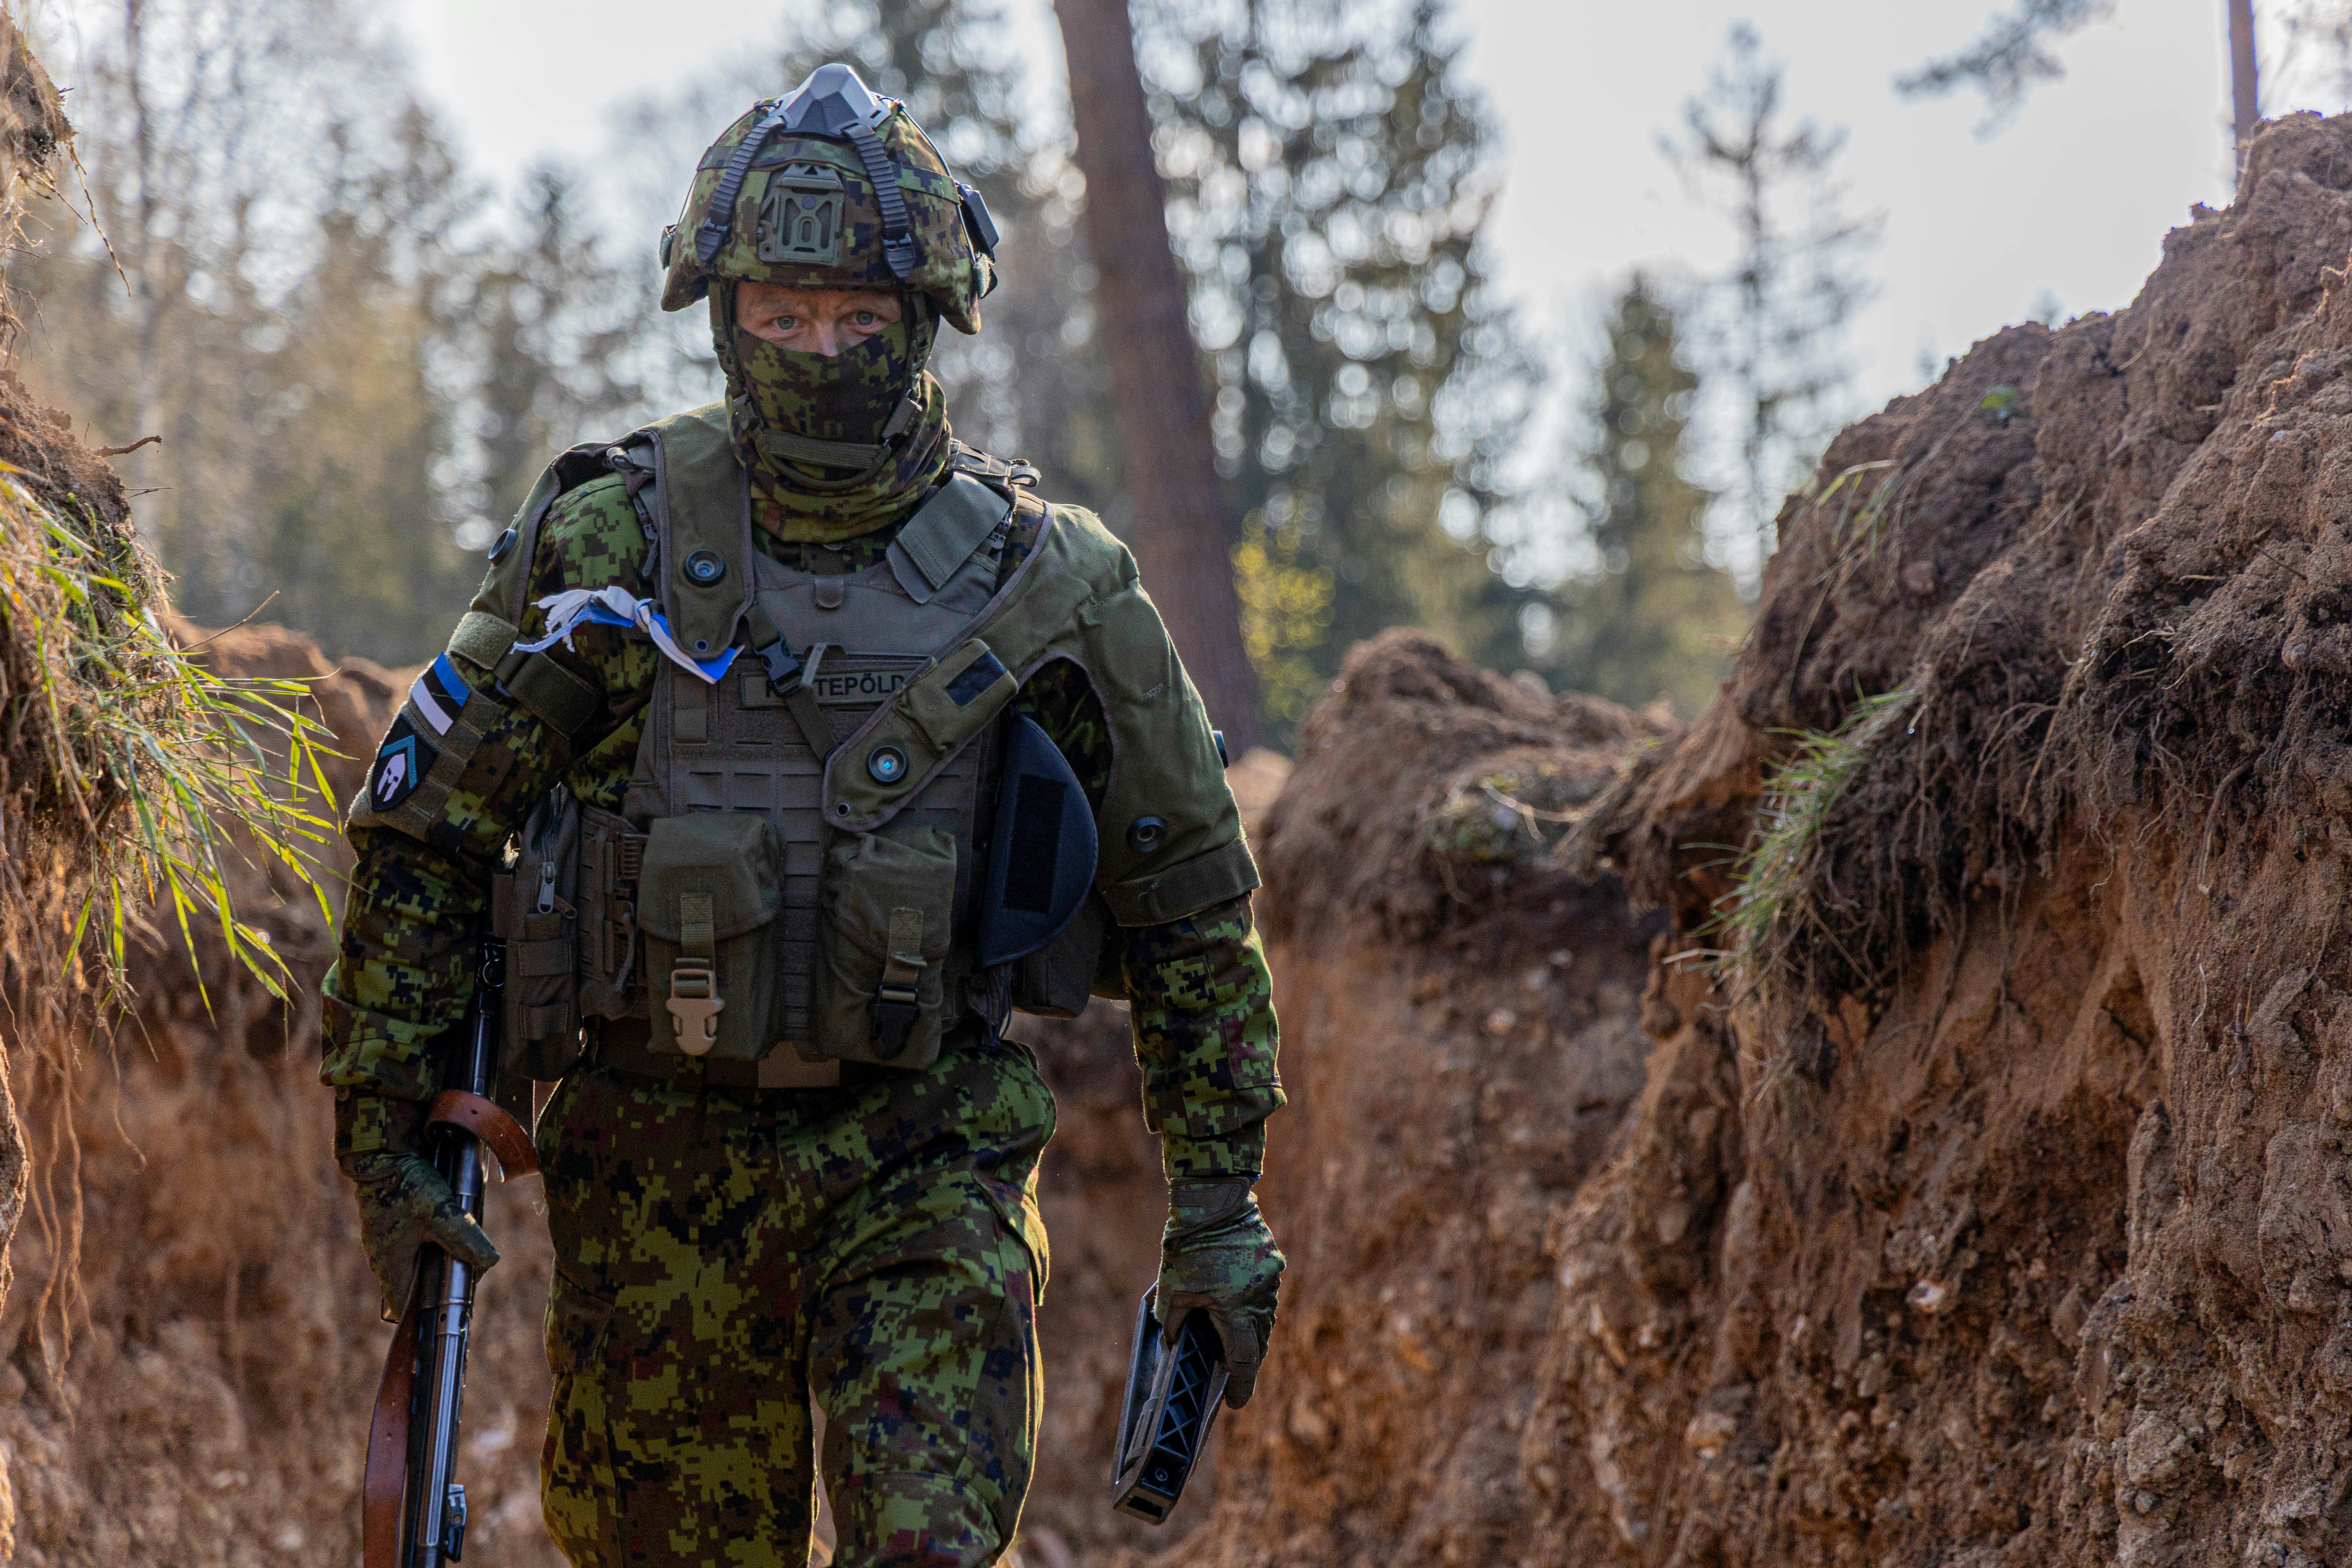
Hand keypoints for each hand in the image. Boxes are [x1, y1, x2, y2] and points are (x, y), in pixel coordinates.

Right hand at [336, 1092, 499, 1322]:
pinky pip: (413, 1243)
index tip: (451, 1314)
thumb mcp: (441, 1212)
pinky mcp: (391, 1225)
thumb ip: (464, 1238)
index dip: (426, 1316)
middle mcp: (384, 1259)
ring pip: (416, 1263)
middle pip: (415, 1286)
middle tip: (467, 1272)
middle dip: (440, 1285)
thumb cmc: (406, 1184)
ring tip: (462, 1248)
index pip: (404, 1309)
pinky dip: (431, 1242)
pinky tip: (449, 1227)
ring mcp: (385, 1242)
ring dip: (437, 1260)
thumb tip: (491, 1262)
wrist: (381, 1152)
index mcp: (390, 1266)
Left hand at [1155, 1177, 1282, 1408]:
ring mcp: (1270, 1279)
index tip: (1235, 1404)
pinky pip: (1265, 1295)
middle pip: (1258, 1342)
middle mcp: (1261, 1297)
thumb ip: (1170, 1321)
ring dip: (1250, 1334)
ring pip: (1264, 1319)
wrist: (1213, 1196)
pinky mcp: (1272, 1262)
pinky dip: (1252, 1307)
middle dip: (1245, 1362)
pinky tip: (1236, 1306)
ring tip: (1231, 1342)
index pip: (1244, 1360)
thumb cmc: (1188, 1244)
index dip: (1240, 1386)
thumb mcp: (1171, 1288)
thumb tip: (1171, 1342)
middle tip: (1230, 1377)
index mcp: (1237, 1308)